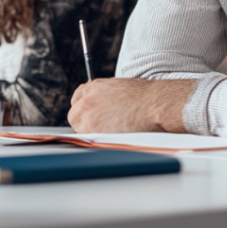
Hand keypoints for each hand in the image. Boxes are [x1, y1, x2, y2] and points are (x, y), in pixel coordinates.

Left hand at [67, 77, 195, 132]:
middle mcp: (88, 100)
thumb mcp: (119, 87)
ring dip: (89, 131)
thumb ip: (104, 95)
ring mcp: (89, 117)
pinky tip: (110, 137)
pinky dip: (96, 140)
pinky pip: (88, 139)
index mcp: (94, 87)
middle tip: (97, 125)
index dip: (83, 106)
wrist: (152, 105)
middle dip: (83, 120)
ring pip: (79, 129)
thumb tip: (102, 105)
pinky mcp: (94, 132)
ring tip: (108, 131)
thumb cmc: (143, 96)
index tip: (89, 112)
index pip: (77, 97)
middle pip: (74, 115)